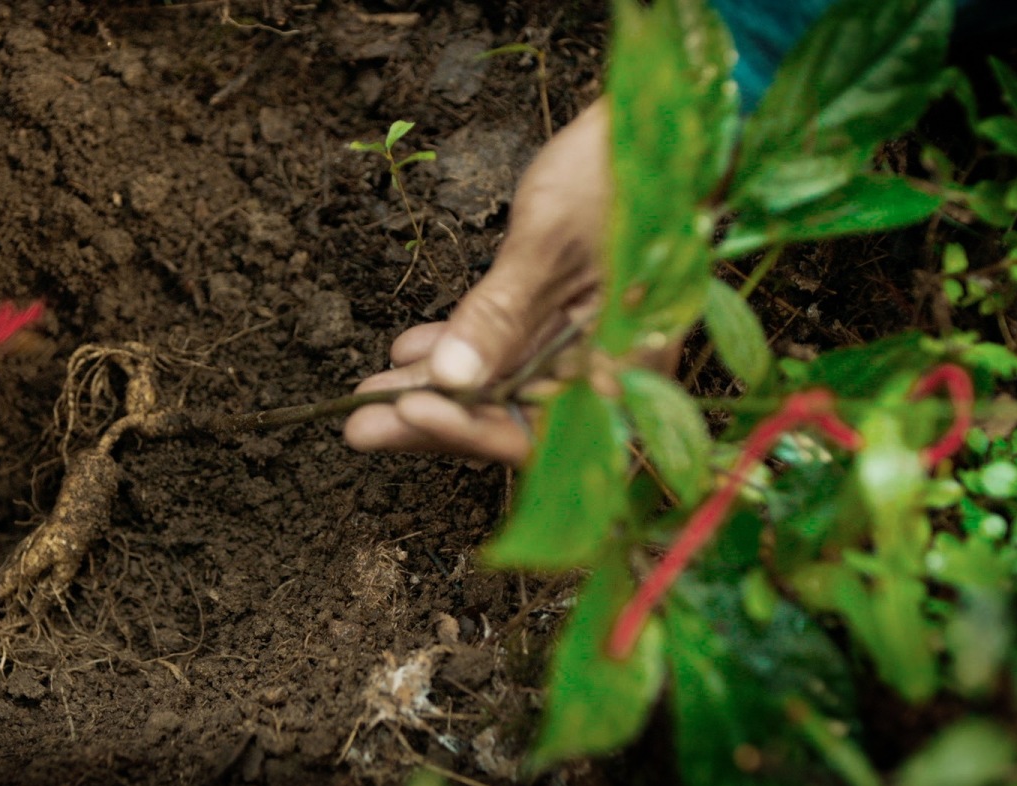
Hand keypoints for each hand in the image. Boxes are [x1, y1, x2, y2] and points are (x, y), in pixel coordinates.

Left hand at [345, 98, 610, 465]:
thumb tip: (452, 377)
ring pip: (503, 392)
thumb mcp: (548, 244)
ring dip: (437, 391)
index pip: (541, 434)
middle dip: (436, 419)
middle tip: (360, 424)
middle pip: (514, 422)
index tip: (407, 411)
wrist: (655, 121)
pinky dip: (461, 354)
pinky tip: (410, 351)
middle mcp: (612, 374)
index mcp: (629, 368)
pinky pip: (509, 357)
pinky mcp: (568, 324)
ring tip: (371, 391)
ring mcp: (589, 350)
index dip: (469, 430)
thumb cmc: (618, 172)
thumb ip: (500, 316)